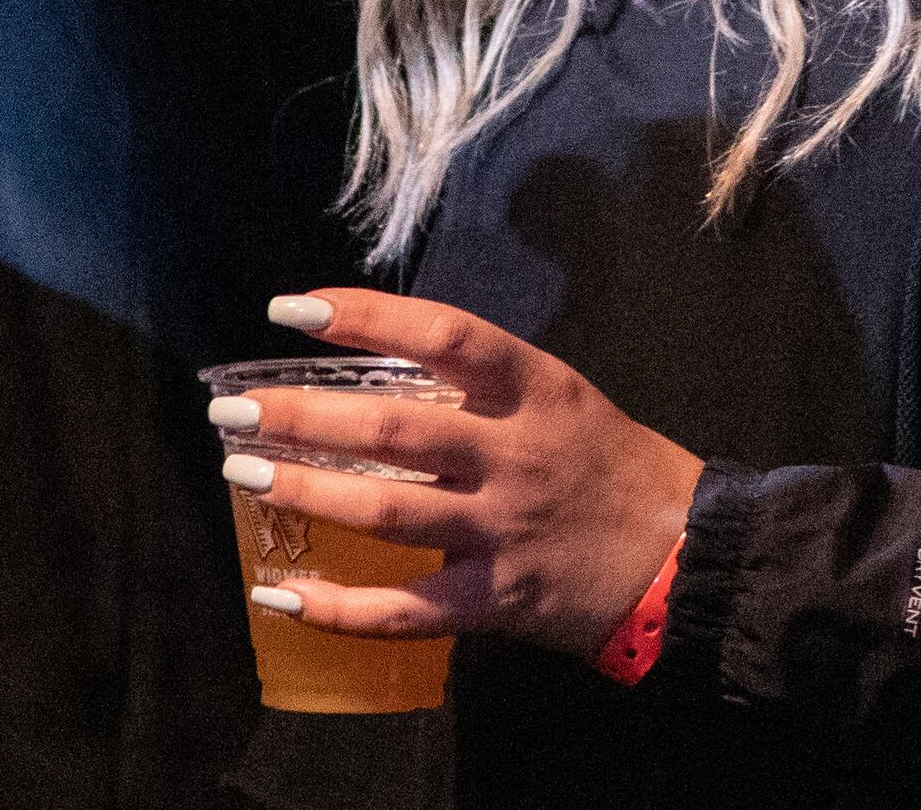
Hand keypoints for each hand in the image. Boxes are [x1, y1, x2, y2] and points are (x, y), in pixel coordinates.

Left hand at [212, 291, 702, 659]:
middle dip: (302, 417)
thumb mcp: (564, 400)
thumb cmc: (616, 468)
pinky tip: (279, 595)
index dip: (364, 316)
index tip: (291, 309)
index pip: (443, 335)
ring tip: (244, 473)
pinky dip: (336, 608)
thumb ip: (485, 387)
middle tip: (233, 407)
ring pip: (387, 513)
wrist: (687, 558)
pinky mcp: (497, 599)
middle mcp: (516, 454)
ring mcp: (504, 530)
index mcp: (537, 390)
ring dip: (307, 493)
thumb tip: (384, 360)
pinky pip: (404, 610)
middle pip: (394, 430)